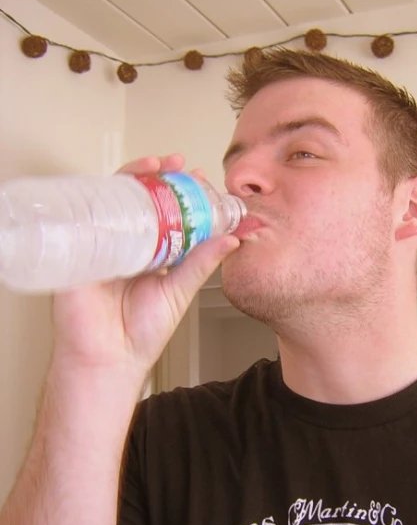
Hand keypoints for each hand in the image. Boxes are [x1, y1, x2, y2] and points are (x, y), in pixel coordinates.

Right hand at [50, 154, 239, 378]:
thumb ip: (201, 265)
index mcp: (151, 253)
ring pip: (114, 200)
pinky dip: (98, 198)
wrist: (109, 360)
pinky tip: (115, 186)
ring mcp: (102, 245)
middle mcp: (127, 244)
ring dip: (132, 178)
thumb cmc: (140, 334)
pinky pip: (85, 218)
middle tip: (176, 165)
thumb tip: (230, 239)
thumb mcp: (178, 292)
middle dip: (157, 176)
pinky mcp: (79, 251)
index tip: (197, 177)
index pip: (165, 212)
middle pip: (139, 199)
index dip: (179, 192)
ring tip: (153, 167)